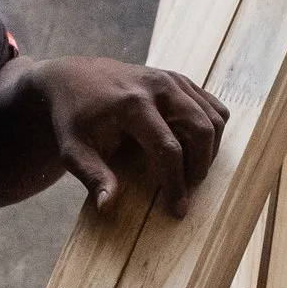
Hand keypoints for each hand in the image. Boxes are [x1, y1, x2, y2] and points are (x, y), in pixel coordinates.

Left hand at [31, 57, 227, 216]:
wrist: (72, 78)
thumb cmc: (72, 118)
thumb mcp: (72, 149)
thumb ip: (91, 175)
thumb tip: (107, 206)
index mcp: (133, 104)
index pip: (168, 148)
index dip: (176, 182)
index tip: (177, 210)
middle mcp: (159, 87)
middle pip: (201, 129)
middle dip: (201, 166)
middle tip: (188, 190)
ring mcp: (173, 79)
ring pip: (214, 118)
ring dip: (210, 150)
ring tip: (190, 172)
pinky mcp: (180, 80)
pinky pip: (213, 107)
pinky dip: (212, 131)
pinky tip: (194, 149)